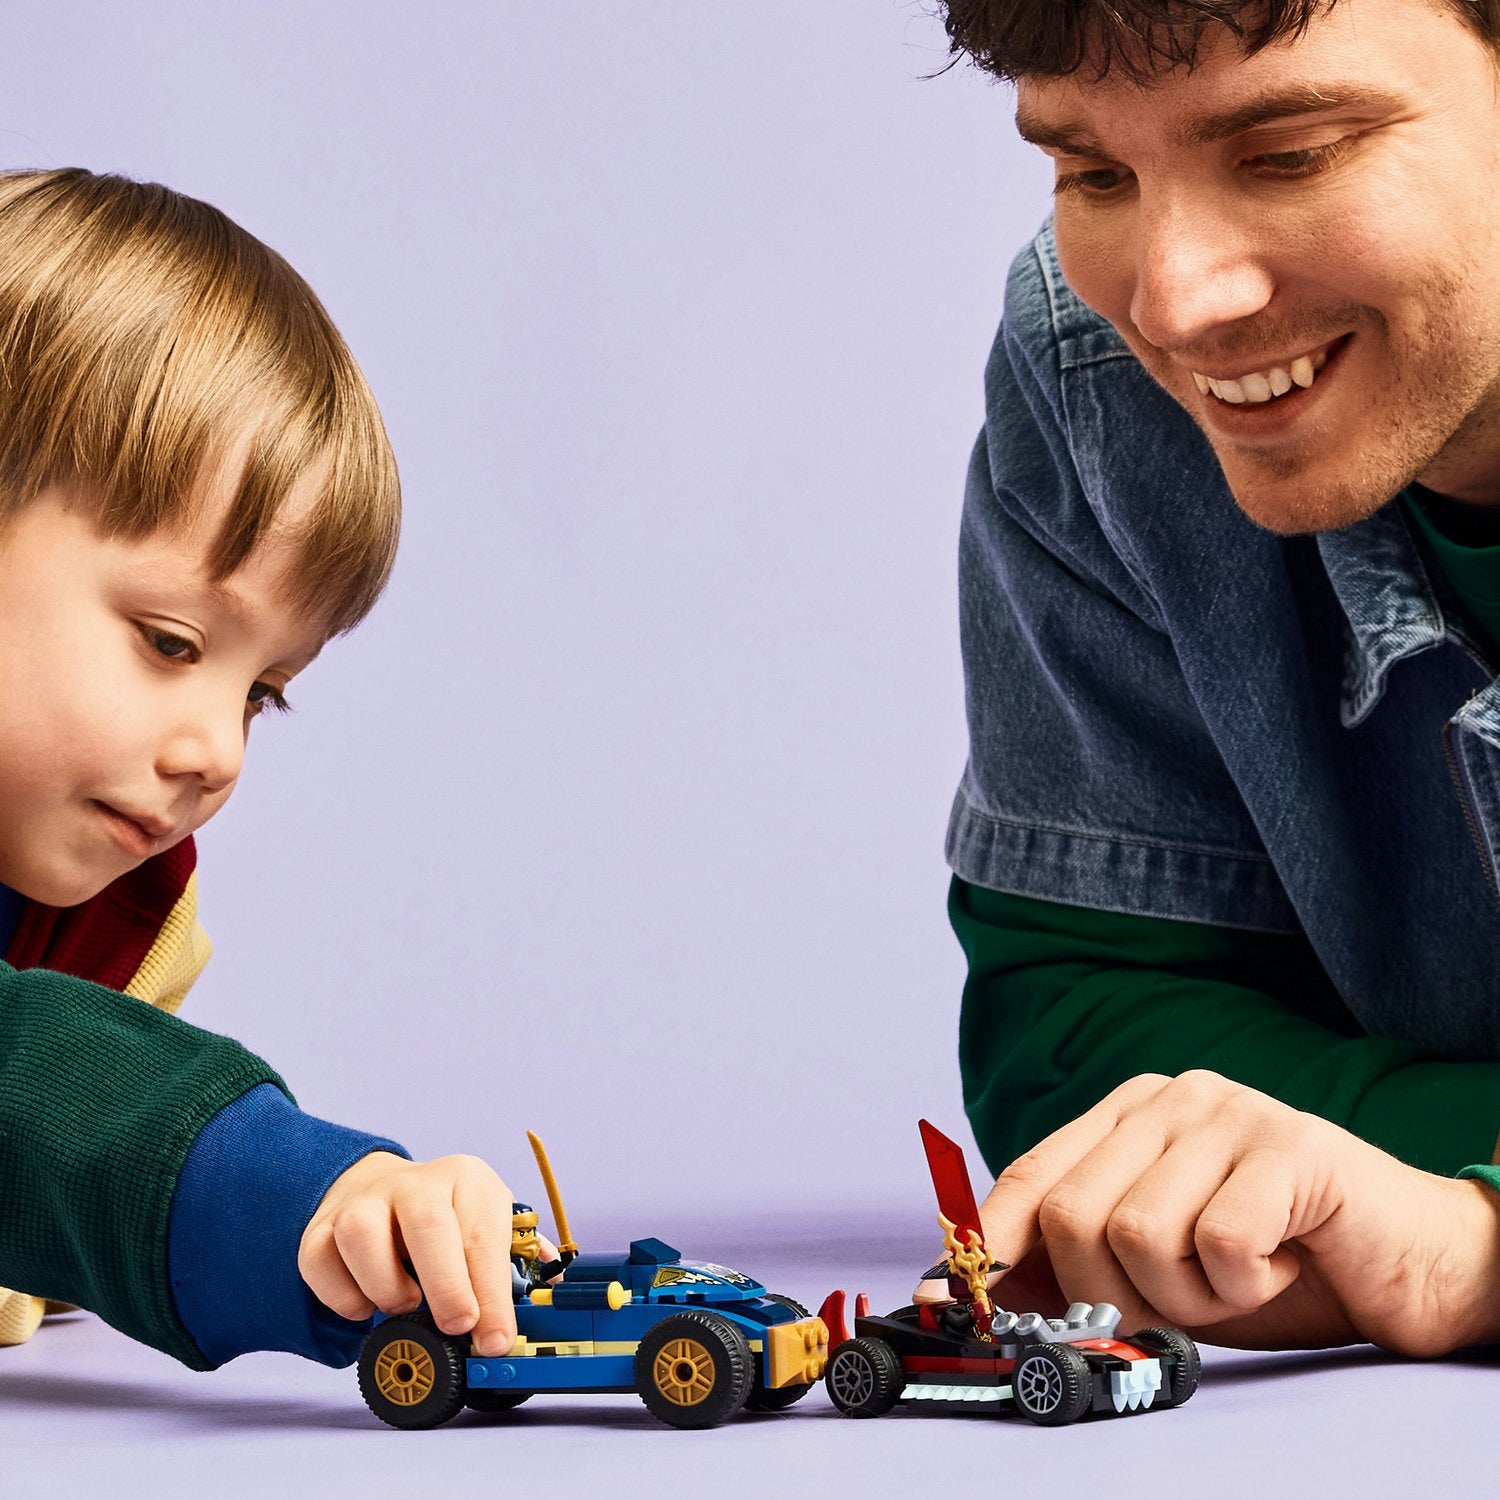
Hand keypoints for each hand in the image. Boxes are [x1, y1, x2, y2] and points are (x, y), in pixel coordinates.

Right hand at [299, 1152, 516, 1355]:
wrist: (383, 1188)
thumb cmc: (448, 1222)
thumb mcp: (489, 1229)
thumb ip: (512, 1269)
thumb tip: (539, 1309)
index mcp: (468, 1180)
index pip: (482, 1235)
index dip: (491, 1294)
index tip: (495, 1339)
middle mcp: (415, 1183)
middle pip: (428, 1223)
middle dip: (447, 1286)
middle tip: (457, 1327)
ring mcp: (364, 1201)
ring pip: (362, 1236)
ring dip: (386, 1287)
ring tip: (406, 1302)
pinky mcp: (322, 1227)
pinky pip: (320, 1262)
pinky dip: (343, 1297)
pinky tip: (368, 1302)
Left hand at [976, 1071, 1499, 1354]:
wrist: (1409, 1262)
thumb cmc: (1273, 1266)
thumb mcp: (1158, 1270)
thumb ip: (1076, 1265)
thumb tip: (972, 1289)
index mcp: (1129, 1114)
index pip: (1033, 1173)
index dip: (988, 1241)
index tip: (950, 1299)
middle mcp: (1171, 1098)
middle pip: (1074, 1215)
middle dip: (1112, 1292)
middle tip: (1178, 1302)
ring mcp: (1229, 1112)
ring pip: (1138, 1234)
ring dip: (1188, 1296)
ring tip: (1237, 1276)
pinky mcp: (1287, 1145)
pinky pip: (1219, 1245)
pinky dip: (1246, 1288)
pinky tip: (1279, 1265)